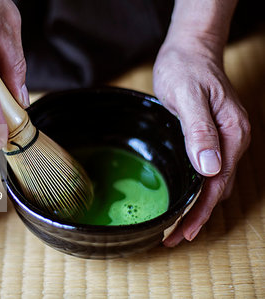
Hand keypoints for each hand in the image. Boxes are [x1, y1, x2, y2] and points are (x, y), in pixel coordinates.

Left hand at [153, 37, 250, 245]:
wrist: (190, 50)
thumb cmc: (186, 69)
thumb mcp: (188, 95)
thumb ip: (199, 131)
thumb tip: (210, 168)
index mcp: (232, 134)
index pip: (217, 184)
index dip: (200, 212)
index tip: (182, 232)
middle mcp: (233, 141)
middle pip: (218, 189)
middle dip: (197, 217)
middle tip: (173, 238)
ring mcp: (225, 140)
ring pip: (214, 183)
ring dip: (198, 207)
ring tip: (176, 227)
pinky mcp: (212, 137)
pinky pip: (208, 171)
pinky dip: (197, 189)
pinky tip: (186, 198)